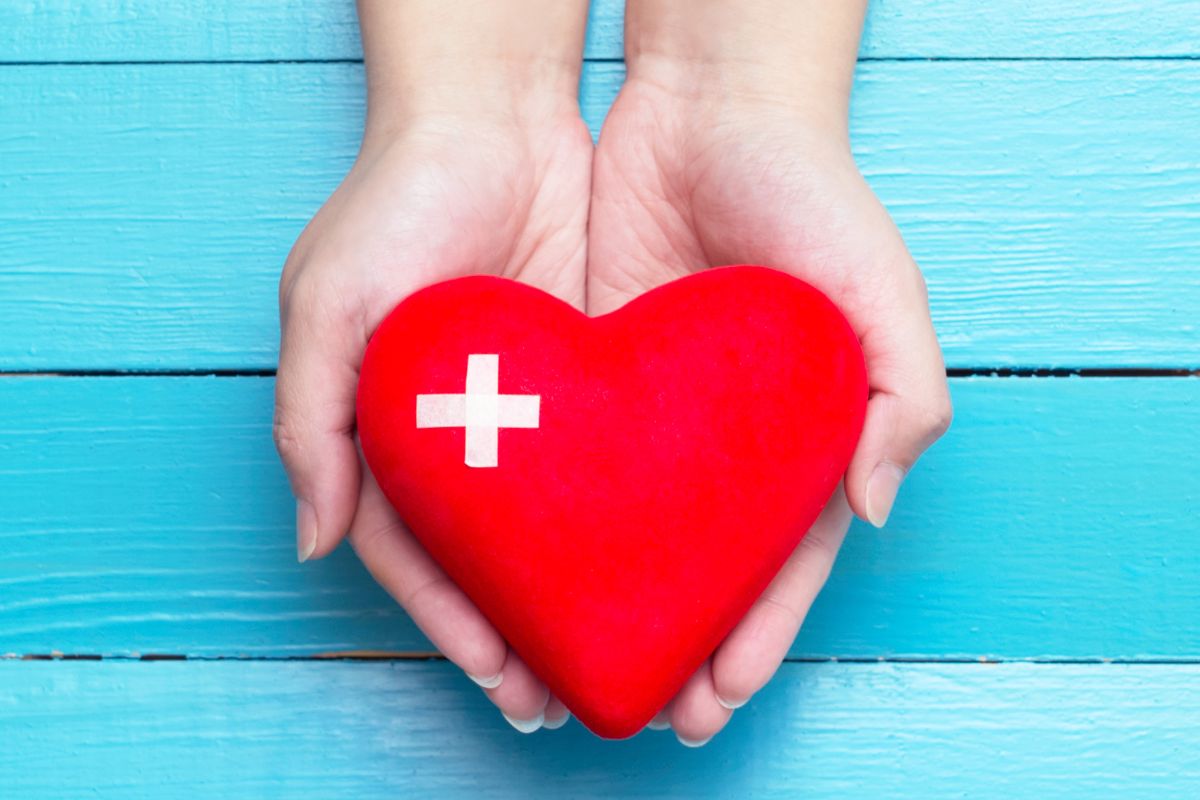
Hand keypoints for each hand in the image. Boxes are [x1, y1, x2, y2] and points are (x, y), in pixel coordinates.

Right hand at [274, 73, 589, 729]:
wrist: (493, 113)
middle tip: (559, 700)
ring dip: (574, 595)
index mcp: (388, 432)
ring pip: (551, 527)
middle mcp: (459, 434)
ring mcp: (529, 410)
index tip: (498, 674)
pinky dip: (619, 522)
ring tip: (615, 657)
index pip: (419, 550)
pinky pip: (606, 464)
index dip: (454, 618)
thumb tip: (314, 540)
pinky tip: (654, 565)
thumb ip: (312, 420)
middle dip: (519, 632)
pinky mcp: (589, 379)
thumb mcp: (328, 302)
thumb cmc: (398, 198)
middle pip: (490, 555)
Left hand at [588, 61, 950, 742]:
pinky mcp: (597, 369)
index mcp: (802, 435)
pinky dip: (561, 520)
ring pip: (634, 528)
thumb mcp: (884, 289)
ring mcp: (660, 408)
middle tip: (644, 713)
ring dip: (612, 599)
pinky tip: (534, 567)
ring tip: (574, 661)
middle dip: (679, 641)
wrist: (712, 104)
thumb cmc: (813, 191)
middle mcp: (729, 436)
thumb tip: (874, 509)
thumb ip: (900, 397)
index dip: (755, 632)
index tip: (717, 697)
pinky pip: (577, 458)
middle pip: (703, 562)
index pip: (780, 558)